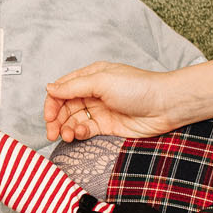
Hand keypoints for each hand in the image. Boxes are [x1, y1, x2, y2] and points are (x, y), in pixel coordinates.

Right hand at [43, 62, 182, 140]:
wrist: (165, 106)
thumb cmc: (138, 88)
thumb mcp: (101, 81)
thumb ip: (73, 86)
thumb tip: (49, 88)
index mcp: (91, 76)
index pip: (62, 89)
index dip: (52, 103)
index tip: (48, 116)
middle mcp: (93, 92)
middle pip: (65, 107)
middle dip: (56, 119)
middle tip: (51, 132)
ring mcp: (100, 110)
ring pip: (74, 120)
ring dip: (66, 128)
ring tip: (67, 136)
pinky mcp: (107, 126)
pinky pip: (86, 130)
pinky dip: (79, 133)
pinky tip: (80, 134)